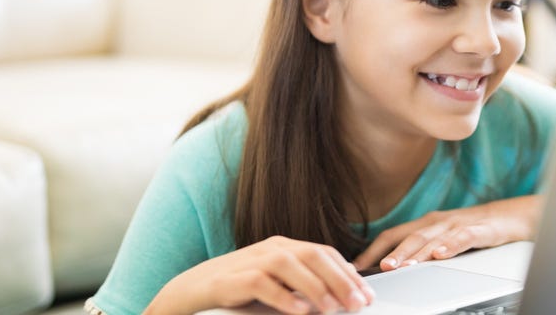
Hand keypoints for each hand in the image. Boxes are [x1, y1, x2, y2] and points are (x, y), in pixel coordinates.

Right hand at [147, 235, 374, 314]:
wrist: (189, 291)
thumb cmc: (235, 289)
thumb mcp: (274, 282)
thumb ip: (301, 282)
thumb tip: (340, 288)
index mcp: (283, 247)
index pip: (323, 253)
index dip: (348, 272)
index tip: (366, 293)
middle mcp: (270, 248)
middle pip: (312, 255)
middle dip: (340, 279)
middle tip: (358, 303)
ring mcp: (250, 261)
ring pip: (290, 264)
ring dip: (315, 287)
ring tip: (333, 308)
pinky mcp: (232, 279)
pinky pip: (261, 283)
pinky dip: (283, 297)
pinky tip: (300, 311)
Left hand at [352, 195, 541, 271]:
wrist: (512, 216)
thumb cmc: (473, 229)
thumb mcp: (443, 237)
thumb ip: (420, 249)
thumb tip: (392, 267)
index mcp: (426, 224)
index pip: (394, 234)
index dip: (374, 249)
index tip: (357, 265)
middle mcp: (438, 222)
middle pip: (411, 237)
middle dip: (394, 253)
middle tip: (379, 268)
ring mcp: (459, 224)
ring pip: (434, 238)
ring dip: (416, 253)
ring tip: (403, 266)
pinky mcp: (482, 229)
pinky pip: (465, 237)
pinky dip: (452, 246)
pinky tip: (441, 256)